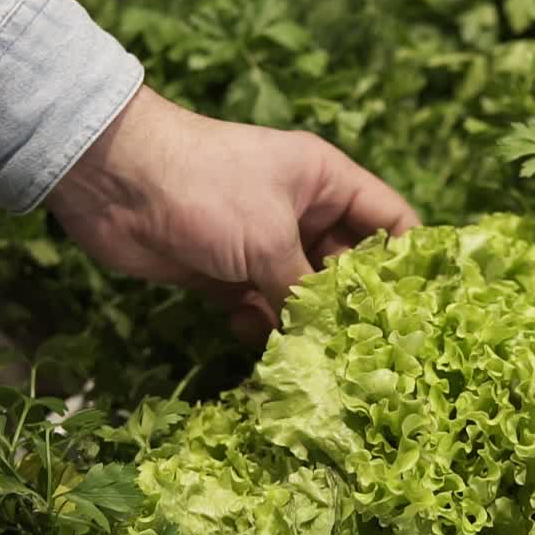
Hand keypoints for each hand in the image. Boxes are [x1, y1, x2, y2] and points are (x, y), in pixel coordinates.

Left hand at [47, 85, 419, 342]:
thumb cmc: (206, 189)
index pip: (390, 223)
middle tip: (366, 353)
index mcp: (328, 184)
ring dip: (305, 325)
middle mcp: (303, 214)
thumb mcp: (269, 238)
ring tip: (310, 354)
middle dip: (354, 308)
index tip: (422, 313)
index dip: (409, 264)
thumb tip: (330, 340)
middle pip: (349, 269)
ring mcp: (264, 245)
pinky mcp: (227, 274)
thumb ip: (306, 292)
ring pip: (304, 296)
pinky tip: (250, 333)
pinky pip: (262, 309)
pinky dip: (261, 327)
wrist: (113, 181)